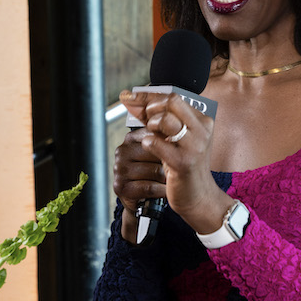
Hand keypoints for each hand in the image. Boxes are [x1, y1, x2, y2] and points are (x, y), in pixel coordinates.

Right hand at [114, 95, 169, 238]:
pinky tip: (166, 188)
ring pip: (154, 169)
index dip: (168, 133)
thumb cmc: (164, 168)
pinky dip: (162, 189)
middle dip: (170, 154)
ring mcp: (120, 170)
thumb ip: (168, 128)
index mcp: (132, 137)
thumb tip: (179, 104)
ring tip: (171, 176)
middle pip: (154, 147)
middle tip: (178, 159)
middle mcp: (122, 151)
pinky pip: (150, 186)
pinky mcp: (123, 188)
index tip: (180, 141)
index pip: (151, 127)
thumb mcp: (166, 146)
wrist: (159, 196)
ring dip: (168, 175)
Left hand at [136, 94, 231, 234]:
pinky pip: (156, 142)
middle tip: (147, 122)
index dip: (148, 95)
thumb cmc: (184, 166)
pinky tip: (150, 148)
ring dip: (151, 125)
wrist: (198, 197)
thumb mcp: (174, 139)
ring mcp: (194, 146)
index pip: (174, 97)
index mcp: (202, 122)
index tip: (130, 95)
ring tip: (152, 136)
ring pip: (165, 120)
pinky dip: (148, 142)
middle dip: (152, 108)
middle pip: (172, 101)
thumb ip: (156, 119)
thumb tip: (132, 99)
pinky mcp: (183, 162)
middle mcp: (202, 131)